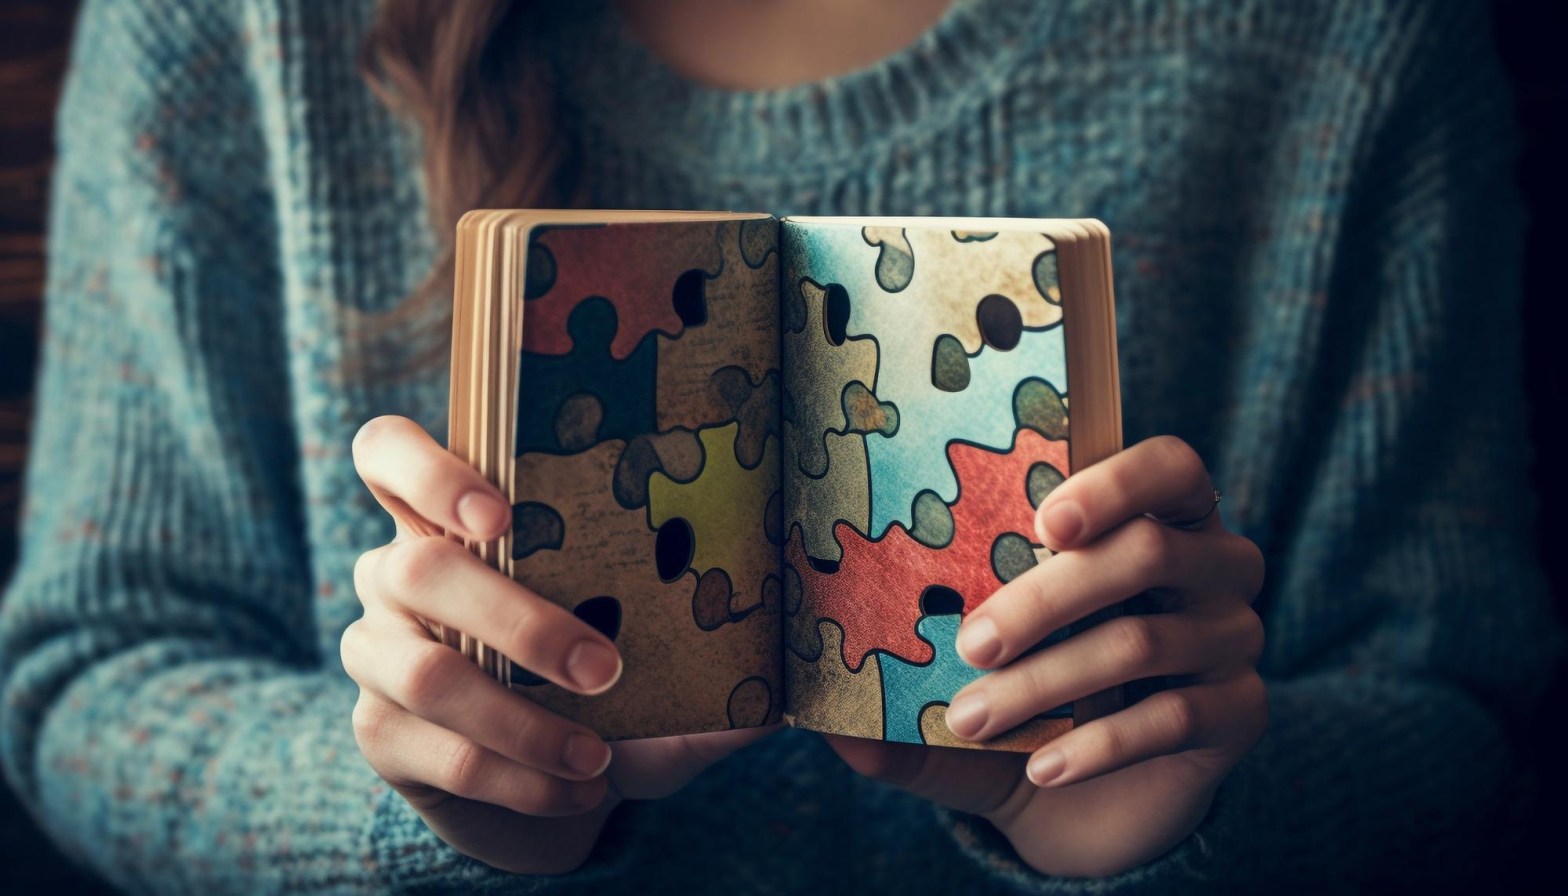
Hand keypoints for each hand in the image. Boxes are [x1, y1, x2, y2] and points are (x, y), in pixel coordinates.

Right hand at [342, 416, 770, 873]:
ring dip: (523, 721)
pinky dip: (517, 778)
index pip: (387, 452)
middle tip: (603, 667)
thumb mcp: (652, 653)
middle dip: (517, 619)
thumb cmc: (604, 683)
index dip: (428, 470)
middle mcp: (396, 573)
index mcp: (452, 518)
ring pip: (428, 673)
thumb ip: (703, 647)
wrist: (553, 775)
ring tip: (599, 755)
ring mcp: (374, 653)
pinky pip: (439, 754)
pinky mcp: (378, 733)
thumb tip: (781, 677)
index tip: (500, 515)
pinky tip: (577, 791)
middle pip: (418, 568)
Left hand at [828, 436, 1265, 876]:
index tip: (1044, 520)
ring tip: (973, 717)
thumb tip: (822, 715)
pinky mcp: (1246, 712)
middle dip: (1047, 598)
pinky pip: (1177, 718)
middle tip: (971, 644)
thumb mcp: (960, 683)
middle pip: (1147, 552)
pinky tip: (1041, 767)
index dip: (1117, 481)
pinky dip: (1098, 745)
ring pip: (1146, 640)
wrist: (1082, 802)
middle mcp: (1214, 565)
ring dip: (1049, 682)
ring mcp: (1236, 637)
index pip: (1168, 466)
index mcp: (1155, 519)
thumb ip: (905, 683)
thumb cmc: (1018, 704)